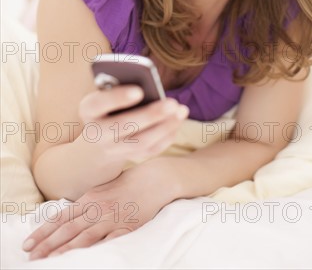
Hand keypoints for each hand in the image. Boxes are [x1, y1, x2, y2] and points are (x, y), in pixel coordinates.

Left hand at [23, 158, 177, 259]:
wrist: (154, 178)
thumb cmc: (128, 183)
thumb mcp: (103, 188)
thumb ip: (87, 202)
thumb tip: (69, 214)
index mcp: (90, 198)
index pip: (61, 217)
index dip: (43, 231)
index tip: (28, 243)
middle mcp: (97, 209)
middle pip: (68, 229)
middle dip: (47, 245)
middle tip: (31, 257)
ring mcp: (112, 219)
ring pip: (84, 238)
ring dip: (65, 251)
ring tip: (50, 262)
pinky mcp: (127, 227)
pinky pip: (110, 242)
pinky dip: (97, 251)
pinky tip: (87, 259)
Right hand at [78, 85, 188, 173]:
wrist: (98, 137)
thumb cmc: (108, 104)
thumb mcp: (107, 92)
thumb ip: (121, 85)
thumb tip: (147, 82)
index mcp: (88, 110)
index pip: (98, 104)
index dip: (118, 98)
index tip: (139, 91)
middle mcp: (97, 133)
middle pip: (123, 126)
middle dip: (150, 115)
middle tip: (172, 103)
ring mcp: (112, 149)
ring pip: (141, 142)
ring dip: (164, 126)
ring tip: (181, 110)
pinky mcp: (129, 157)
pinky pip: (151, 150)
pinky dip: (167, 136)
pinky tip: (179, 120)